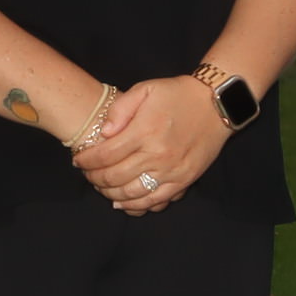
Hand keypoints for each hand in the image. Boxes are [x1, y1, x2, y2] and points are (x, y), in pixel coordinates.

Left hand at [81, 76, 229, 212]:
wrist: (217, 104)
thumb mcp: (145, 89)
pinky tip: (123, 201)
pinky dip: (135, 205)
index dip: (85, 161)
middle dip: (94, 178)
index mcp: (144, 132)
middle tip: (88, 174)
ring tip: (102, 187)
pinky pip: (156, 200)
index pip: (104, 155)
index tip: (78, 160)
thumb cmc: (178, 94)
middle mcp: (157, 155)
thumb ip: (120, 109)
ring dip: (110, 193)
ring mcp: (172, 171)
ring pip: (131, 193)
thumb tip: (103, 133)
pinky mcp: (185, 180)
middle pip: (114, 177)